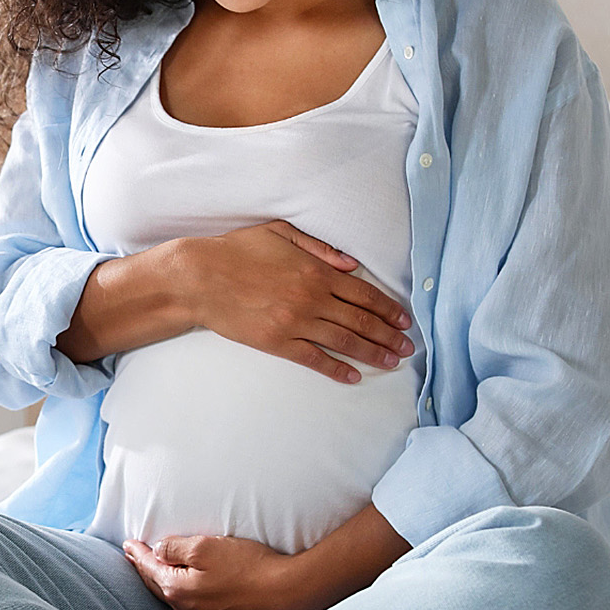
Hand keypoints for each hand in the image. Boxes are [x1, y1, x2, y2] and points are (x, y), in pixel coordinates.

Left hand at [124, 506, 410, 609]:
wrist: (285, 592)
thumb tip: (158, 551)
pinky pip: (193, 607)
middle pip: (158, 586)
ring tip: (158, 569)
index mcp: (177, 590)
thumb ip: (175, 548)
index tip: (127, 544)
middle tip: (135, 555)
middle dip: (146, 569)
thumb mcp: (206, 546)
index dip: (137, 554)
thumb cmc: (247, 565)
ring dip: (165, 582)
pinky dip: (185, 593)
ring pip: (175, 599)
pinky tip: (188, 587)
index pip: (149, 569)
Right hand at [173, 220, 412, 382]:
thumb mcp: (281, 233)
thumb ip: (319, 248)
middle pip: (362, 320)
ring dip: (373, 353)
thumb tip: (352, 265)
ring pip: (345, 341)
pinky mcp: (278, 343)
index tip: (404, 320)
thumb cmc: (238, 250)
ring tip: (392, 362)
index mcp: (317, 271)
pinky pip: (314, 359)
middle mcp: (312, 298)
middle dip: (389, 335)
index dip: (388, 309)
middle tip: (408, 348)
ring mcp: (296, 322)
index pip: (364, 294)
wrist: (201, 277)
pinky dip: (337, 369)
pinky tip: (353, 376)